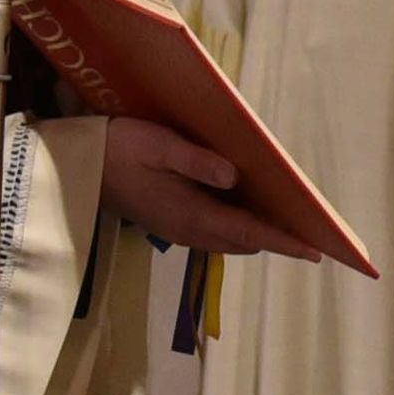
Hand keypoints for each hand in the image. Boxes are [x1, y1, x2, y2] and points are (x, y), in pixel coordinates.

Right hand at [102, 112, 315, 261]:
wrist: (78, 167)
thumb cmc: (120, 148)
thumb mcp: (159, 145)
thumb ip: (197, 162)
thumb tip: (235, 177)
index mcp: (190, 213)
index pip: (248, 232)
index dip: (283, 240)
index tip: (314, 249)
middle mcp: (189, 229)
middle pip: (244, 242)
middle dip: (277, 240)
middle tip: (311, 234)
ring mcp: (178, 230)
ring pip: (230, 240)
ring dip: (258, 235)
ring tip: (289, 225)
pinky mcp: (171, 224)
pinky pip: (215, 233)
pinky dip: (238, 229)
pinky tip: (248, 211)